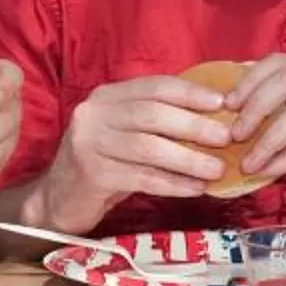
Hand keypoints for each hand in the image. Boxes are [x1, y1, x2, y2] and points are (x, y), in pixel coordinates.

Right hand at [36, 70, 238, 233]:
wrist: (60, 199)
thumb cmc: (105, 164)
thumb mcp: (127, 134)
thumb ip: (160, 122)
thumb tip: (216, 116)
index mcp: (107, 97)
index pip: (155, 87)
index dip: (190, 93)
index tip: (222, 104)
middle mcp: (94, 114)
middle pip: (153, 114)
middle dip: (194, 126)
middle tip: (226, 138)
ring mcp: (89, 143)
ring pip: (149, 147)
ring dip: (188, 159)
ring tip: (217, 170)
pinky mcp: (91, 173)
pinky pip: (142, 177)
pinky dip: (173, 183)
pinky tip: (195, 189)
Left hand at [228, 53, 285, 202]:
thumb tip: (241, 117)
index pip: (281, 61)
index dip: (249, 80)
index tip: (227, 103)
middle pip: (285, 80)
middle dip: (252, 107)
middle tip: (232, 134)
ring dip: (265, 139)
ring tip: (247, 160)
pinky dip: (285, 158)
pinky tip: (269, 171)